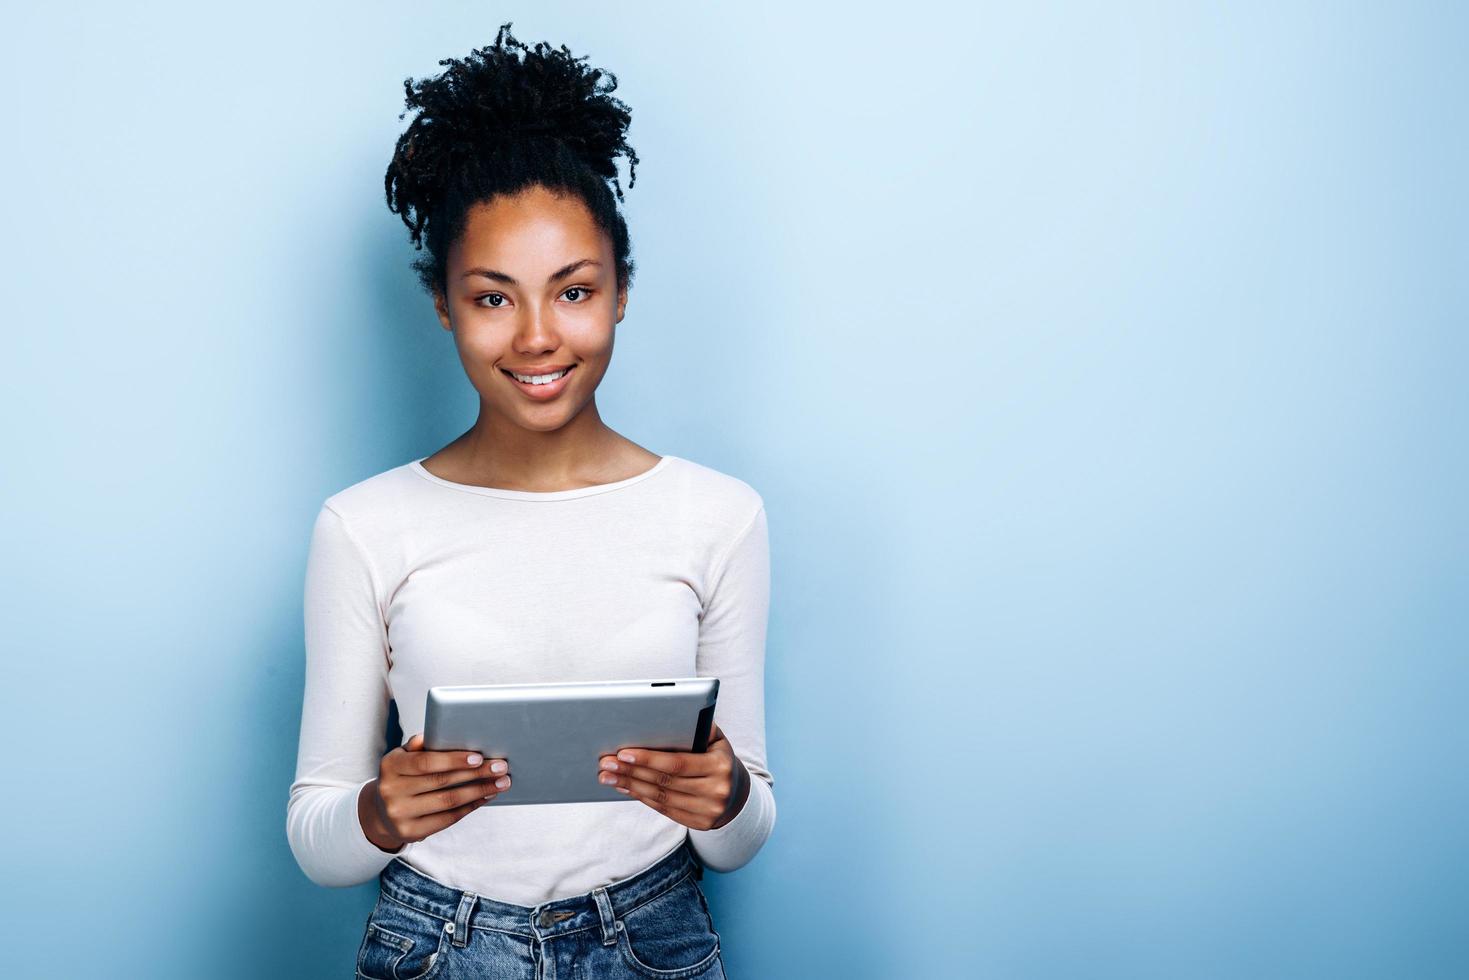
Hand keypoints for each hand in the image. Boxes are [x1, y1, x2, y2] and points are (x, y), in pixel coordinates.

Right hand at [359, 733, 511, 851]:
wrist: (381, 811)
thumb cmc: (403, 776)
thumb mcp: (404, 756)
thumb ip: (420, 745)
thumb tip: (442, 733)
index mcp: (390, 765)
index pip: (425, 762)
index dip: (453, 759)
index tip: (479, 757)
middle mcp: (391, 791)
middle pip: (442, 781)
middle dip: (476, 773)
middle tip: (501, 767)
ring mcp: (400, 814)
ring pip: (449, 801)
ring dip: (480, 791)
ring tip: (501, 782)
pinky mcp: (411, 832)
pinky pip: (448, 818)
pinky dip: (471, 806)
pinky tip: (486, 796)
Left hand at [597, 722, 750, 830]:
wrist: (738, 794)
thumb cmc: (719, 758)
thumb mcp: (717, 740)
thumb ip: (700, 726)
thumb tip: (675, 711)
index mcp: (720, 766)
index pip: (677, 763)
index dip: (648, 759)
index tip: (623, 753)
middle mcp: (716, 791)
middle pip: (664, 781)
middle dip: (631, 771)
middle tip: (606, 764)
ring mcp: (708, 811)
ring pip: (661, 797)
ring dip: (630, 786)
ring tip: (608, 776)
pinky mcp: (699, 824)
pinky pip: (664, 809)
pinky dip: (641, 797)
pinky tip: (625, 787)